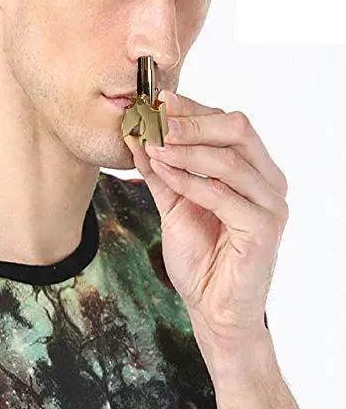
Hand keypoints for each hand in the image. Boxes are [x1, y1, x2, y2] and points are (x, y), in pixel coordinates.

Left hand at [124, 90, 288, 359]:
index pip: (228, 126)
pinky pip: (224, 196)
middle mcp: (268, 183)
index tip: (158, 100)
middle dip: (192, 122)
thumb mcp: (174, 207)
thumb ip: (161, 174)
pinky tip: (164, 171)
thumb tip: (139, 137)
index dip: (193, 111)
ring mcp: (270, 206)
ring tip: (153, 143)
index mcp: (252, 173)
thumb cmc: (200, 259)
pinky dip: (191, 181)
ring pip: (230, 160)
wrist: (212, 308)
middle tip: (157, 116)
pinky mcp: (263, 230)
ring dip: (187, 149)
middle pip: (237, 131)